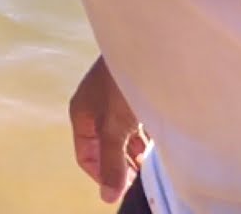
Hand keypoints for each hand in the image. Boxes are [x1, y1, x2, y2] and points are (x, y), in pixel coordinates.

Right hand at [69, 56, 150, 203]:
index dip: (103, 175)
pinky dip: (144, 133)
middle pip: (105, 146)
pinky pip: (135, 122)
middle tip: (142, 175)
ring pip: (121, 135)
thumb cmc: (122, 83)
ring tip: (152, 158)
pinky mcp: (131, 92)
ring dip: (135, 149)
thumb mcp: (115, 126)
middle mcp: (94, 108)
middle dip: (121, 163)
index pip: (86, 156)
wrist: (145, 43)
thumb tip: (107, 197)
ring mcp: (113, 100)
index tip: (124, 187)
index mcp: (81, 114)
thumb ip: (112, 162)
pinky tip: (159, 136)